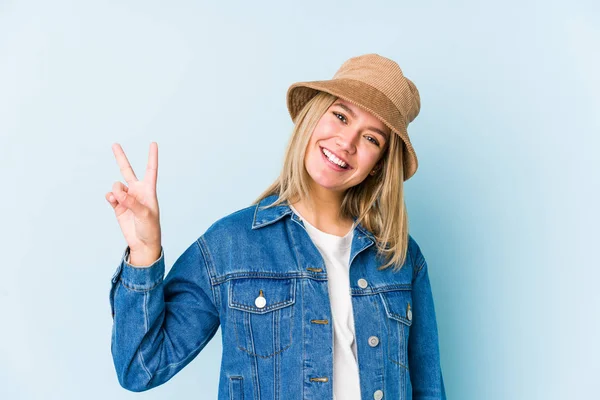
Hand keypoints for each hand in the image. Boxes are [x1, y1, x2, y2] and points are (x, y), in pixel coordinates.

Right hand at [106, 142, 161, 258]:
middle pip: (127, 171)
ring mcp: (126, 198)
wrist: (143, 243)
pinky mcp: (117, 206)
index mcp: (149, 190)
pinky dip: (110, 198)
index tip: (153, 143)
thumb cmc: (150, 228)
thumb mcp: (145, 215)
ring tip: (121, 201)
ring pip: (116, 186)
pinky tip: (113, 202)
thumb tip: (118, 193)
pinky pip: (110, 196)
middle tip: (115, 144)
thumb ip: (132, 202)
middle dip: (121, 158)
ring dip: (116, 192)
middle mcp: (137, 191)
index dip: (152, 156)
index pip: (151, 170)